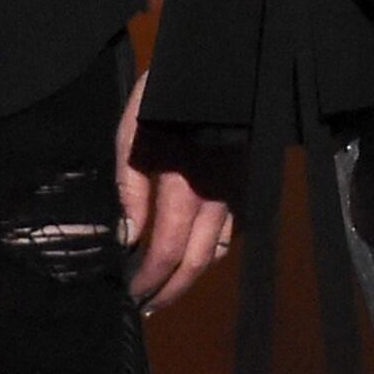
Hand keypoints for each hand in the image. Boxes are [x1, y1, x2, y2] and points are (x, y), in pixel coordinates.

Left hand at [119, 74, 237, 313]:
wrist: (217, 66)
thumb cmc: (166, 98)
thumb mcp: (133, 134)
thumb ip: (129, 187)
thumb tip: (128, 237)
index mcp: (185, 186)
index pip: (168, 251)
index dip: (149, 279)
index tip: (130, 295)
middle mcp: (216, 197)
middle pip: (196, 262)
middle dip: (170, 290)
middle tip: (147, 307)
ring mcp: (236, 192)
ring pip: (217, 250)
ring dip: (191, 275)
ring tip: (167, 287)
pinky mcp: (245, 183)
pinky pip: (231, 229)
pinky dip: (210, 249)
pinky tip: (193, 251)